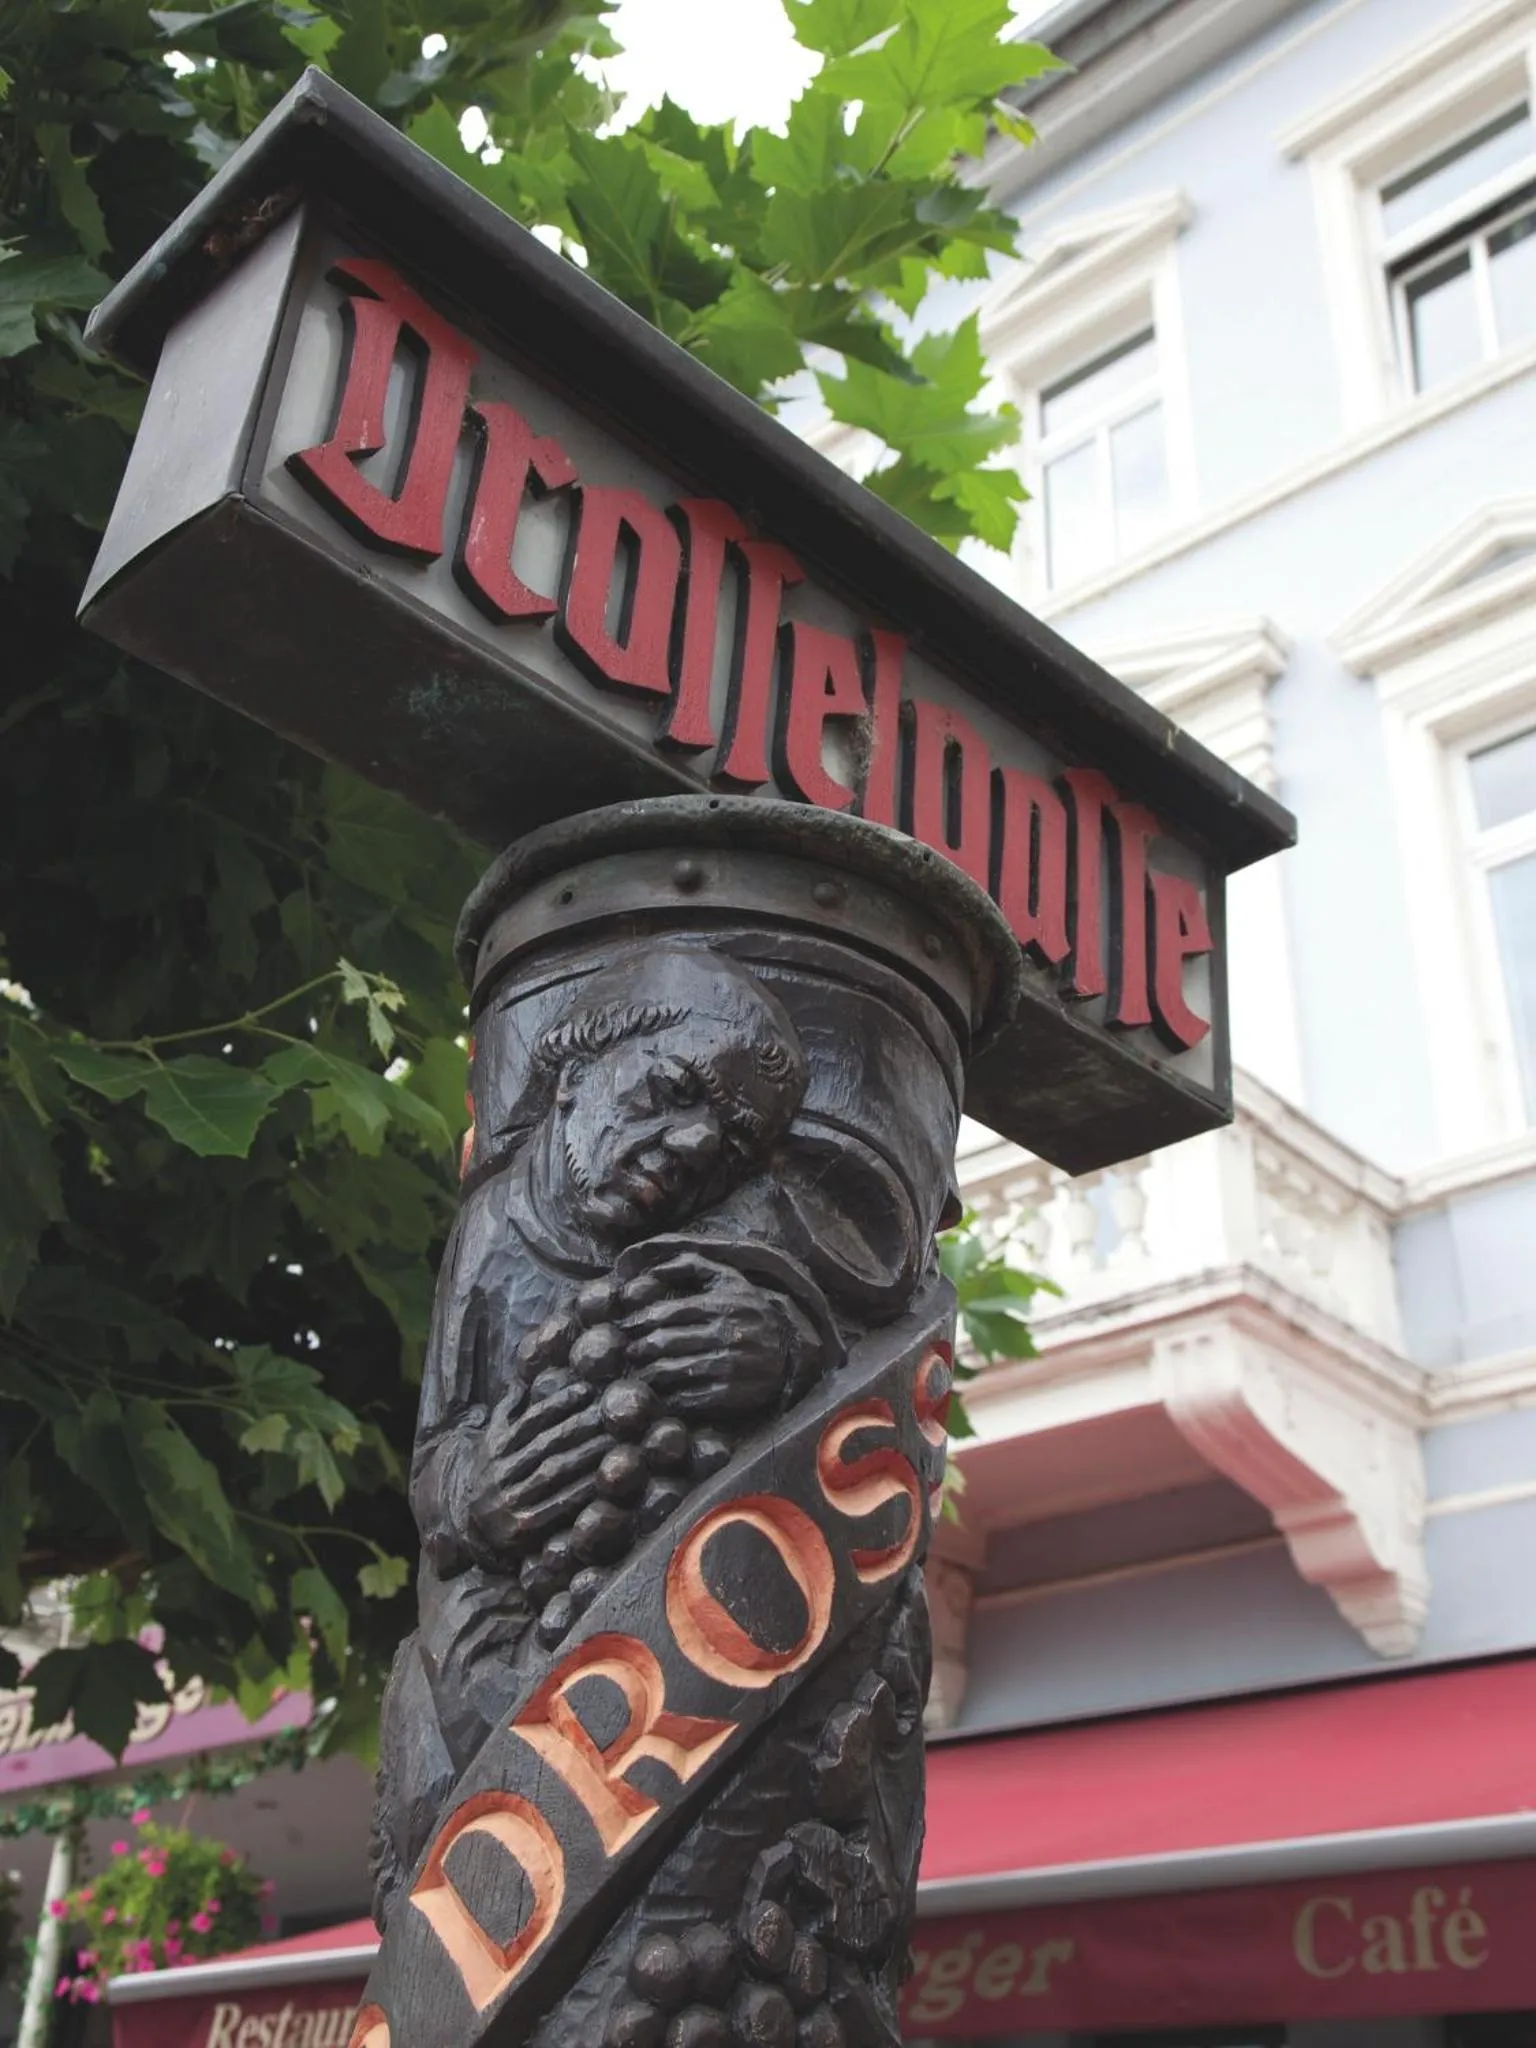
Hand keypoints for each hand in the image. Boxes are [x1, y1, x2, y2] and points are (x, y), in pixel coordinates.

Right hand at [464, 1380, 611, 1560]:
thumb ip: (507, 1413)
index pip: (530, 1420)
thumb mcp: (491, 1445)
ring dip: (587, 1455)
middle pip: (545, 1444)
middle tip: (610, 1413)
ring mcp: (510, 1502)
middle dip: (580, 1426)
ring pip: (552, 1472)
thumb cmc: (494, 1479)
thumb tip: (522, 1379)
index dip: (558, 1403)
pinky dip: (582, 1491)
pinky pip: (556, 1506)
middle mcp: (499, 1473)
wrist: (470, 1531)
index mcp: (494, 1450)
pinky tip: (604, 1479)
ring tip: (615, 1442)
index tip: (587, 1390)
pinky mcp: (522, 1528)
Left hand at [618, 1252, 794, 1420]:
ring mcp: (729, 1366)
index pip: (666, 1312)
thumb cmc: (748, 1309)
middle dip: (638, 1348)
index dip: (640, 1320)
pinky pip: (686, 1397)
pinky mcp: (730, 1395)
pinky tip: (660, 1391)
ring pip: (670, 1371)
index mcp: (722, 1304)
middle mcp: (727, 1334)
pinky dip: (666, 1396)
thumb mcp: (727, 1278)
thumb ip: (690, 1265)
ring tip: (639, 1371)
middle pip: (664, 1342)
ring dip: (647, 1373)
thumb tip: (649, 1269)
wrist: (788, 1350)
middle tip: (628, 1351)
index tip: (627, 1326)